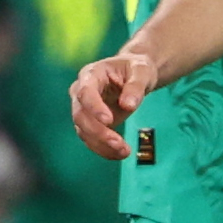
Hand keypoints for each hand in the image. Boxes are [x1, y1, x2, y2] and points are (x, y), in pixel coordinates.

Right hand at [69, 46, 154, 160]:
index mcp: (91, 74)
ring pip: (83, 131)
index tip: (109, 121)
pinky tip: (120, 154)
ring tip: (125, 152)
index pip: (85, 92)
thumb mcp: (142, 71)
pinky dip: (104, 150)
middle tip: (119, 143)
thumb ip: (135, 86)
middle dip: (98, 132)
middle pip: (80, 115)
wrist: (134, 75)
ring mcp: (84, 109)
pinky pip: (91, 139)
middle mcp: (81, 91)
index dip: (94, 107)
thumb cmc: (136, 68)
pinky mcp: (91, 123)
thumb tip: (128, 106)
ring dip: (101, 145)